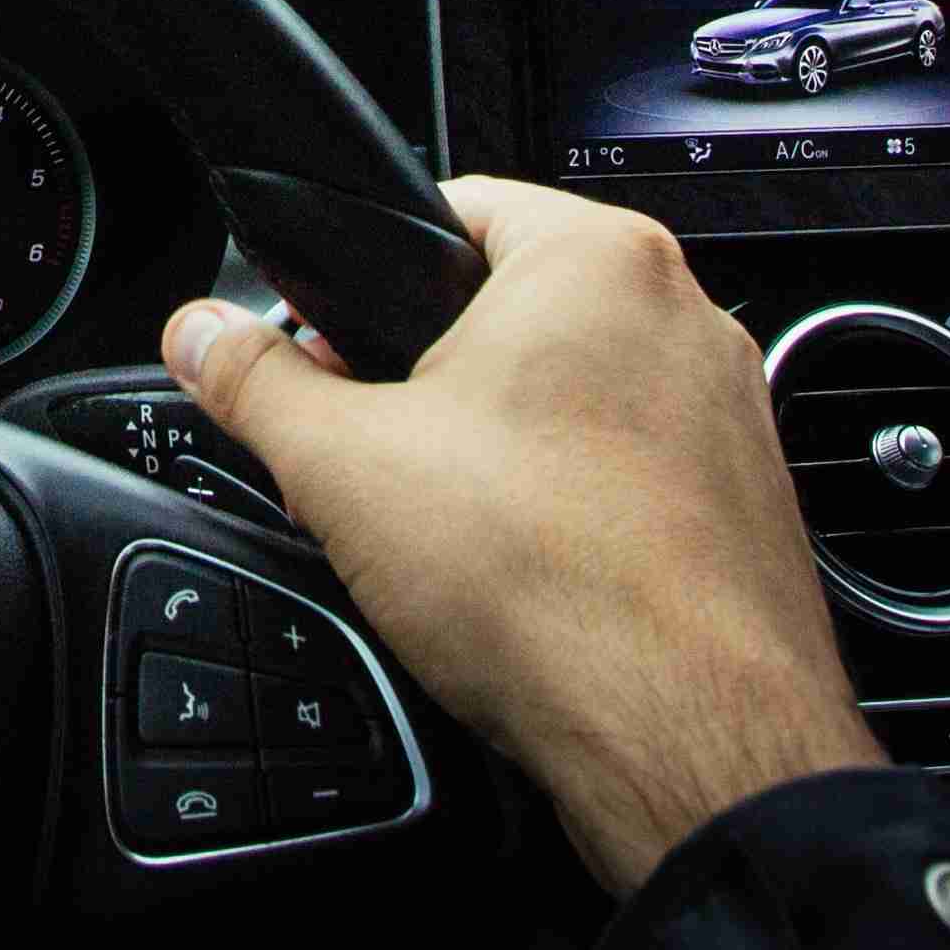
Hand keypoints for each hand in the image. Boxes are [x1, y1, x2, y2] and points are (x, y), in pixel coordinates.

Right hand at [164, 175, 875, 895]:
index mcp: (596, 259)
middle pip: (516, 310)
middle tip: (378, 454)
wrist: (684, 739)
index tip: (331, 350)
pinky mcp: (749, 503)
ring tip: (454, 528)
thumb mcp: (342, 466)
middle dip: (435, 378)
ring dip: (508, 446)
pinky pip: (635, 473)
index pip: (454, 210)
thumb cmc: (552, 583)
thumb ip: (253, 383)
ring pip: (580, 397)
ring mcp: (733, 412)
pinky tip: (528, 573)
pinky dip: (576, 506)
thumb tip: (199, 335)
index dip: (367, 284)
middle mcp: (686, 315)